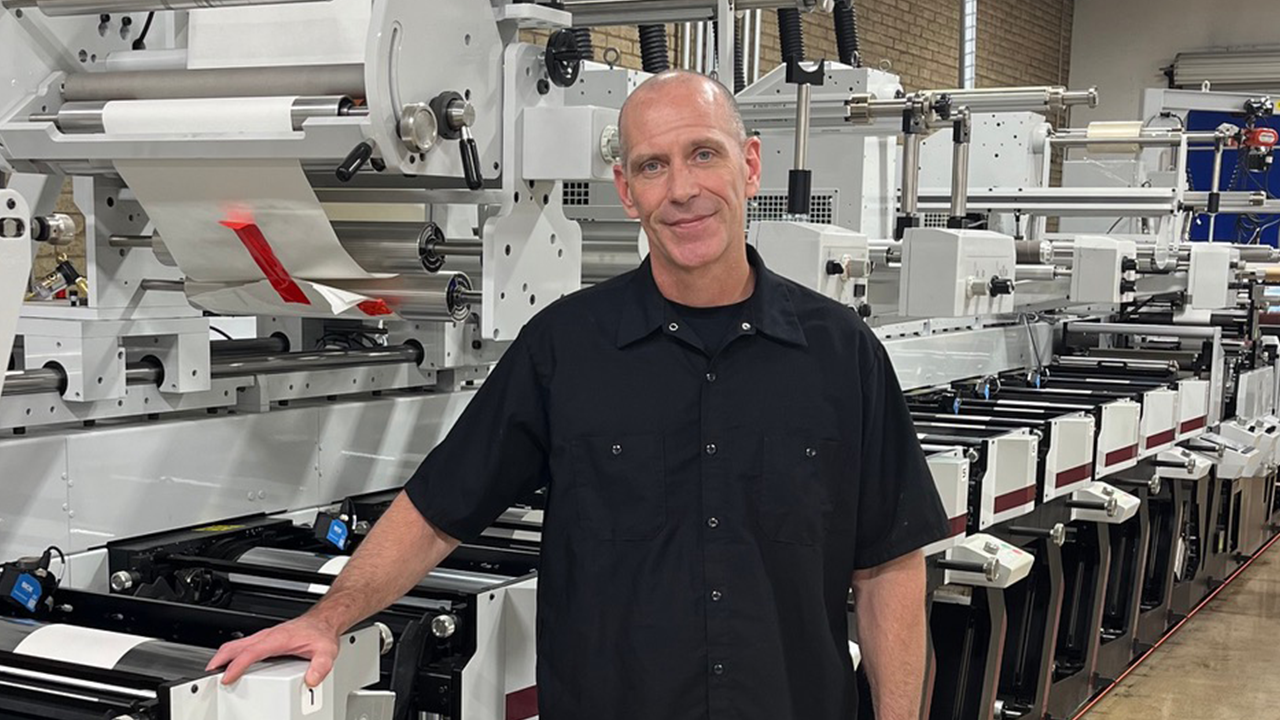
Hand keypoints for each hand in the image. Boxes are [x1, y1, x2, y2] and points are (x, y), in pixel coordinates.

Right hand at [205, 614, 340, 685]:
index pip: (252, 652)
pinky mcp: (266, 639)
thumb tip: (311, 680)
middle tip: (209, 675)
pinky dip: (232, 654)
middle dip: (219, 659)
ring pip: (237, 643)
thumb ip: (320, 667)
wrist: (324, 621)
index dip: (237, 665)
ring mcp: (266, 636)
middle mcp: (269, 636)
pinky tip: (232, 664)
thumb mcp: (326, 652)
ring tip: (214, 672)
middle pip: (236, 645)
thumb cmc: (321, 633)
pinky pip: (244, 644)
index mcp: (279, 639)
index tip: (226, 677)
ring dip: (223, 656)